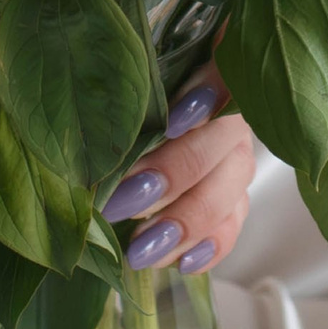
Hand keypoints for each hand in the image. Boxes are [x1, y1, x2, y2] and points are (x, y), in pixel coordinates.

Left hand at [99, 72, 254, 275]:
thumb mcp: (124, 78)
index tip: (168, 124)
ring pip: (227, 191)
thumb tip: (91, 126)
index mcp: (210, 66)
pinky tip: (180, 262)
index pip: (224, 73)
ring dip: (185, 221)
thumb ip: (122, 90)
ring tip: (140, 247)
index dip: (205, 95)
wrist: (129, 121)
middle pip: (220, 143)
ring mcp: (236, 158)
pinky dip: (208, 247)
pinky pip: (231, 226)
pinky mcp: (233, 198)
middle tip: (124, 200)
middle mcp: (230, 113)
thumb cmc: (123, 93)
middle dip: (173, 174)